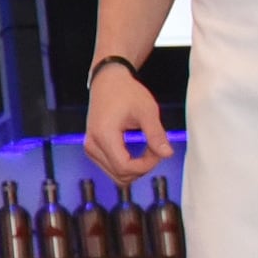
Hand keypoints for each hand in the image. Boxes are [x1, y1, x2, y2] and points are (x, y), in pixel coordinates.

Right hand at [83, 60, 179, 185]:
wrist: (108, 81)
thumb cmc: (127, 92)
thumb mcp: (147, 111)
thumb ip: (156, 134)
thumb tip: (167, 154)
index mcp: (103, 135)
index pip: (125, 167)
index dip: (146, 165)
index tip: (159, 151)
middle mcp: (92, 145)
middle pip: (120, 175)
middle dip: (142, 168)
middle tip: (155, 149)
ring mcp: (90, 148)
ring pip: (116, 175)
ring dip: (135, 168)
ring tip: (147, 150)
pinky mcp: (93, 148)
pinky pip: (111, 168)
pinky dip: (127, 165)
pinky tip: (137, 152)